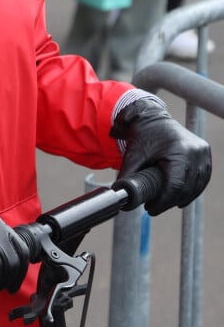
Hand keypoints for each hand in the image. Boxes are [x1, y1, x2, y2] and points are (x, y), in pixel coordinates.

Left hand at [111, 97, 211, 214]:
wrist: (151, 117)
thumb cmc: (141, 136)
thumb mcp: (132, 157)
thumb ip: (127, 179)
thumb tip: (122, 201)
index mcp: (179, 151)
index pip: (175, 187)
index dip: (163, 202)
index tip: (150, 209)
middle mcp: (195, 151)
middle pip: (186, 188)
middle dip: (170, 201)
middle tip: (154, 207)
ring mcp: (202, 152)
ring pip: (196, 186)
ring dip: (182, 197)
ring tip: (165, 201)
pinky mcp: (204, 152)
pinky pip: (202, 177)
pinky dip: (192, 188)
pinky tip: (180, 195)